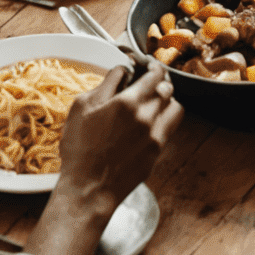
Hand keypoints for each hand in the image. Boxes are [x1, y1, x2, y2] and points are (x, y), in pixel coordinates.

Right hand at [55, 62, 182, 213]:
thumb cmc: (80, 150)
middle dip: (160, 80)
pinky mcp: (157, 150)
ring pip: (175, 106)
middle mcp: (147, 116)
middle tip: (152, 80)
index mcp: (128, 102)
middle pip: (167, 87)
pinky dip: (165, 118)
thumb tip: (121, 71)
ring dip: (167, 99)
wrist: (88, 189)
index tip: (149, 65)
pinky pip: (170, 126)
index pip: (154, 74)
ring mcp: (155, 134)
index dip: (153, 66)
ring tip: (155, 100)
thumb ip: (106, 84)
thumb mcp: (82, 108)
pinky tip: (152, 120)